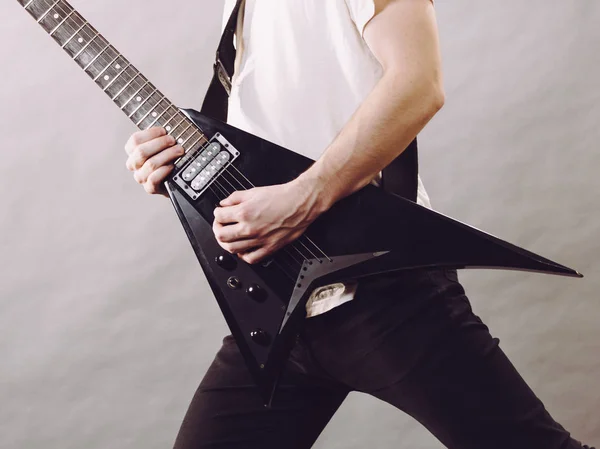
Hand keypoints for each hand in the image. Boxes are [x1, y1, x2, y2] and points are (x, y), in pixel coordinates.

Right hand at [124, 127, 184, 196]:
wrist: (175, 179)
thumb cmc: (168, 157)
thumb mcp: (163, 144)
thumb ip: (161, 134)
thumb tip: (170, 122)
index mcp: (133, 151)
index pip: (135, 140)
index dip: (151, 133)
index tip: (164, 130)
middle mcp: (134, 164)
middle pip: (141, 151)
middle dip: (160, 144)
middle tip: (173, 140)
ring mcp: (141, 177)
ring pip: (150, 164)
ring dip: (167, 155)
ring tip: (179, 151)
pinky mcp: (150, 188)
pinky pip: (153, 179)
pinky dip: (164, 171)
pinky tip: (172, 166)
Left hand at [212, 179, 327, 263]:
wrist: (301, 202)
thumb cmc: (282, 196)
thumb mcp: (254, 191)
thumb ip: (235, 198)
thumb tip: (224, 203)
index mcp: (244, 212)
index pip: (219, 216)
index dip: (217, 214)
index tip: (220, 213)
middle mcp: (250, 228)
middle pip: (221, 235)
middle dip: (218, 229)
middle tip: (221, 225)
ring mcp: (259, 240)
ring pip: (232, 249)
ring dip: (227, 243)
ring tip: (230, 237)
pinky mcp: (270, 247)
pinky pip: (251, 258)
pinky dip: (243, 255)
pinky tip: (243, 248)